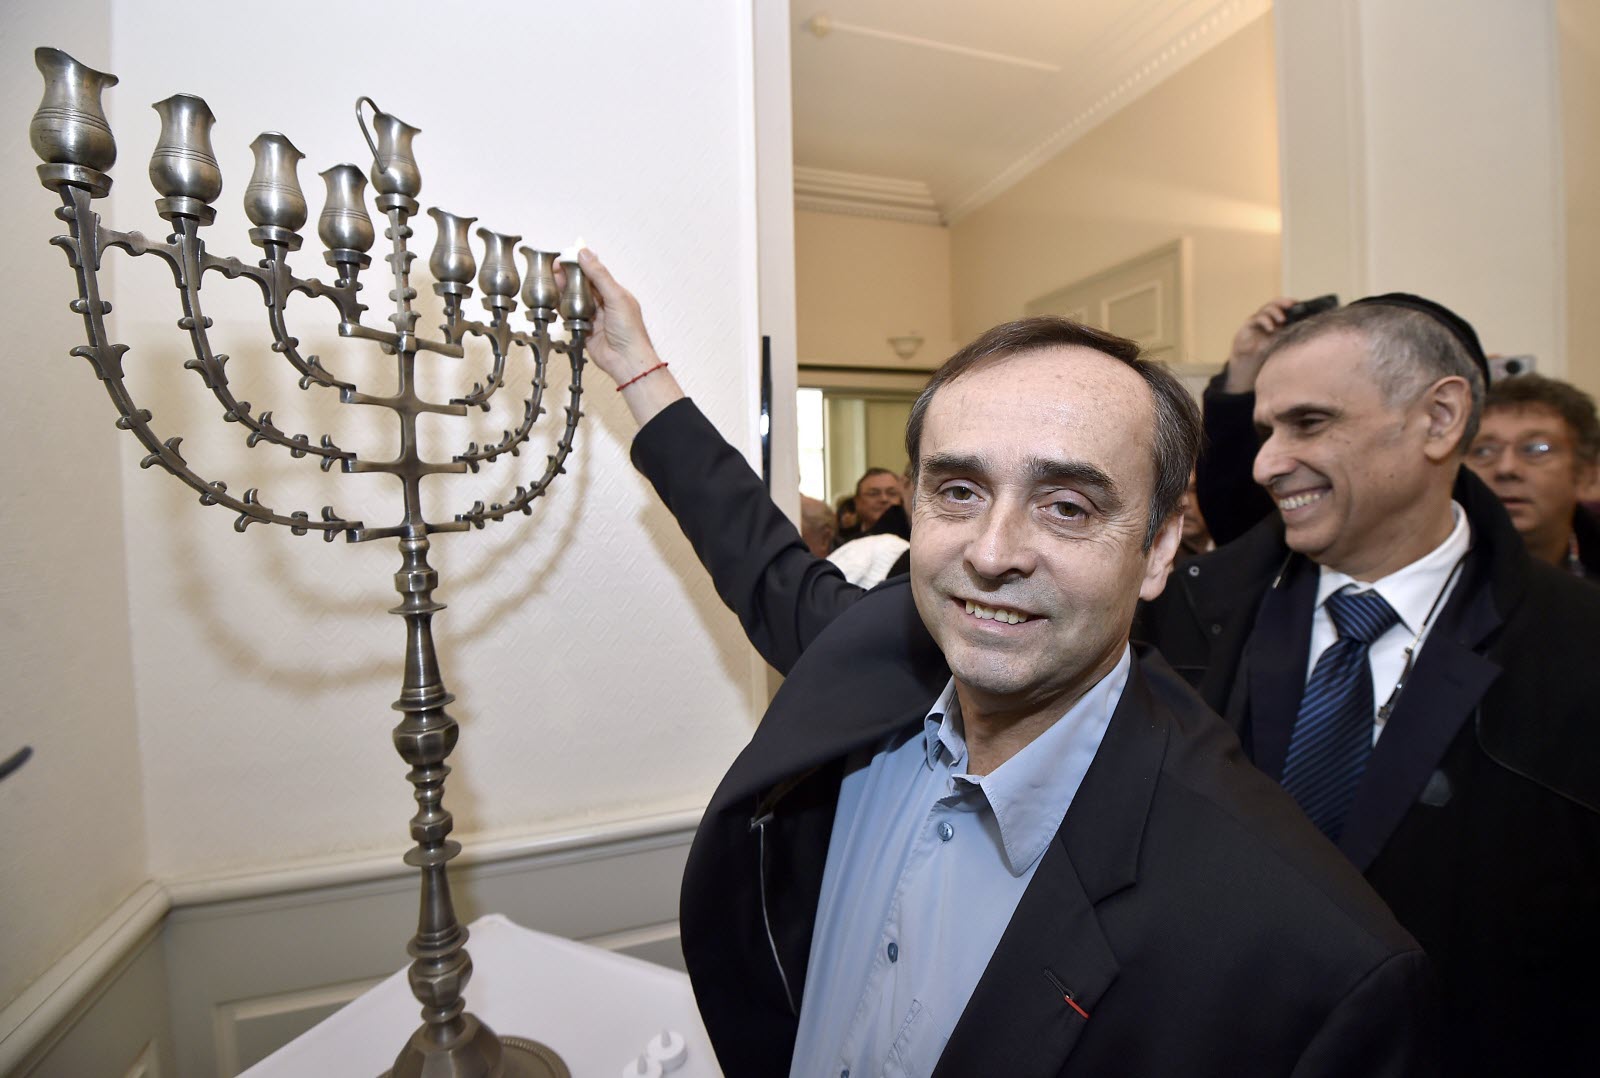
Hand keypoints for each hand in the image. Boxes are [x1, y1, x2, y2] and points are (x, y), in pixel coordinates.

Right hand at [558, 249, 683, 426]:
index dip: (579, 264)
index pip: (594, 272)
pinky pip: (571, 316)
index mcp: (614, 292)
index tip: (565, 258)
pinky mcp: (584, 329)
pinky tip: (556, 302)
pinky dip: (563, 310)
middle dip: (568, 277)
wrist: (626, 361)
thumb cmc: (629, 331)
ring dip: (564, 292)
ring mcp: (593, 316)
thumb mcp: (616, 296)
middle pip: (582, 285)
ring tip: (553, 284)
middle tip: (554, 270)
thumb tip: (585, 253)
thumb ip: (599, 275)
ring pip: (575, 299)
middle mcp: (604, 303)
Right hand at [1223, 297, 1296, 393]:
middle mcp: (1264, 316)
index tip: (1298, 303)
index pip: (1281, 306)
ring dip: (1274, 312)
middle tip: (1291, 305)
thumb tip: (1305, 327)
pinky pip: (1256, 319)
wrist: (1247, 358)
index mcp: (1273, 318)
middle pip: (1273, 304)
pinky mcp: (1248, 325)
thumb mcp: (1279, 339)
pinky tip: (1271, 328)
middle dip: (1282, 303)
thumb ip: (1287, 332)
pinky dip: (1265, 322)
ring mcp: (1255, 320)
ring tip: (1282, 319)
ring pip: (1265, 309)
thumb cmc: (1264, 348)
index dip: (1288, 302)